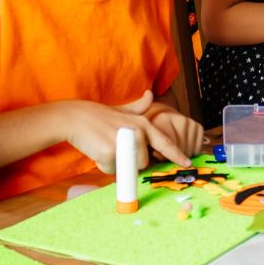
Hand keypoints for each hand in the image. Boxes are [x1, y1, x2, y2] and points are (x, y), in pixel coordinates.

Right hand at [56, 91, 196, 171]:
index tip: (188, 163)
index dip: (177, 154)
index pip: (164, 142)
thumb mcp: (122, 109)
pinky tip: (97, 151)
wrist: (75, 118)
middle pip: (143, 162)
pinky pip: (112, 170)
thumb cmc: (99, 116)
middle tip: (116, 148)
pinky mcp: (111, 153)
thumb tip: (150, 95)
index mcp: (143, 124)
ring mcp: (125, 143)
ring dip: (118, 165)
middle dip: (130, 161)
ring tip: (106, 148)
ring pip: (129, 168)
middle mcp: (137, 133)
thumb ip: (139, 107)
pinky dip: (104, 165)